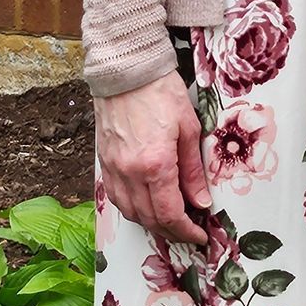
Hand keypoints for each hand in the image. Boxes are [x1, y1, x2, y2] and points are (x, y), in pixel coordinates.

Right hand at [95, 72, 211, 245]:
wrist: (127, 70)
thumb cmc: (161, 92)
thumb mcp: (189, 128)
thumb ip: (193, 170)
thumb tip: (201, 201)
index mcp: (155, 164)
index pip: (170, 214)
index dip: (186, 231)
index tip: (199, 236)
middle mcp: (130, 172)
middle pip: (149, 219)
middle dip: (171, 232)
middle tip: (188, 233)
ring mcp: (113, 169)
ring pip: (130, 213)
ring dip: (150, 224)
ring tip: (170, 223)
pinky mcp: (104, 162)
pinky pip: (116, 198)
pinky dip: (132, 209)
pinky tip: (145, 206)